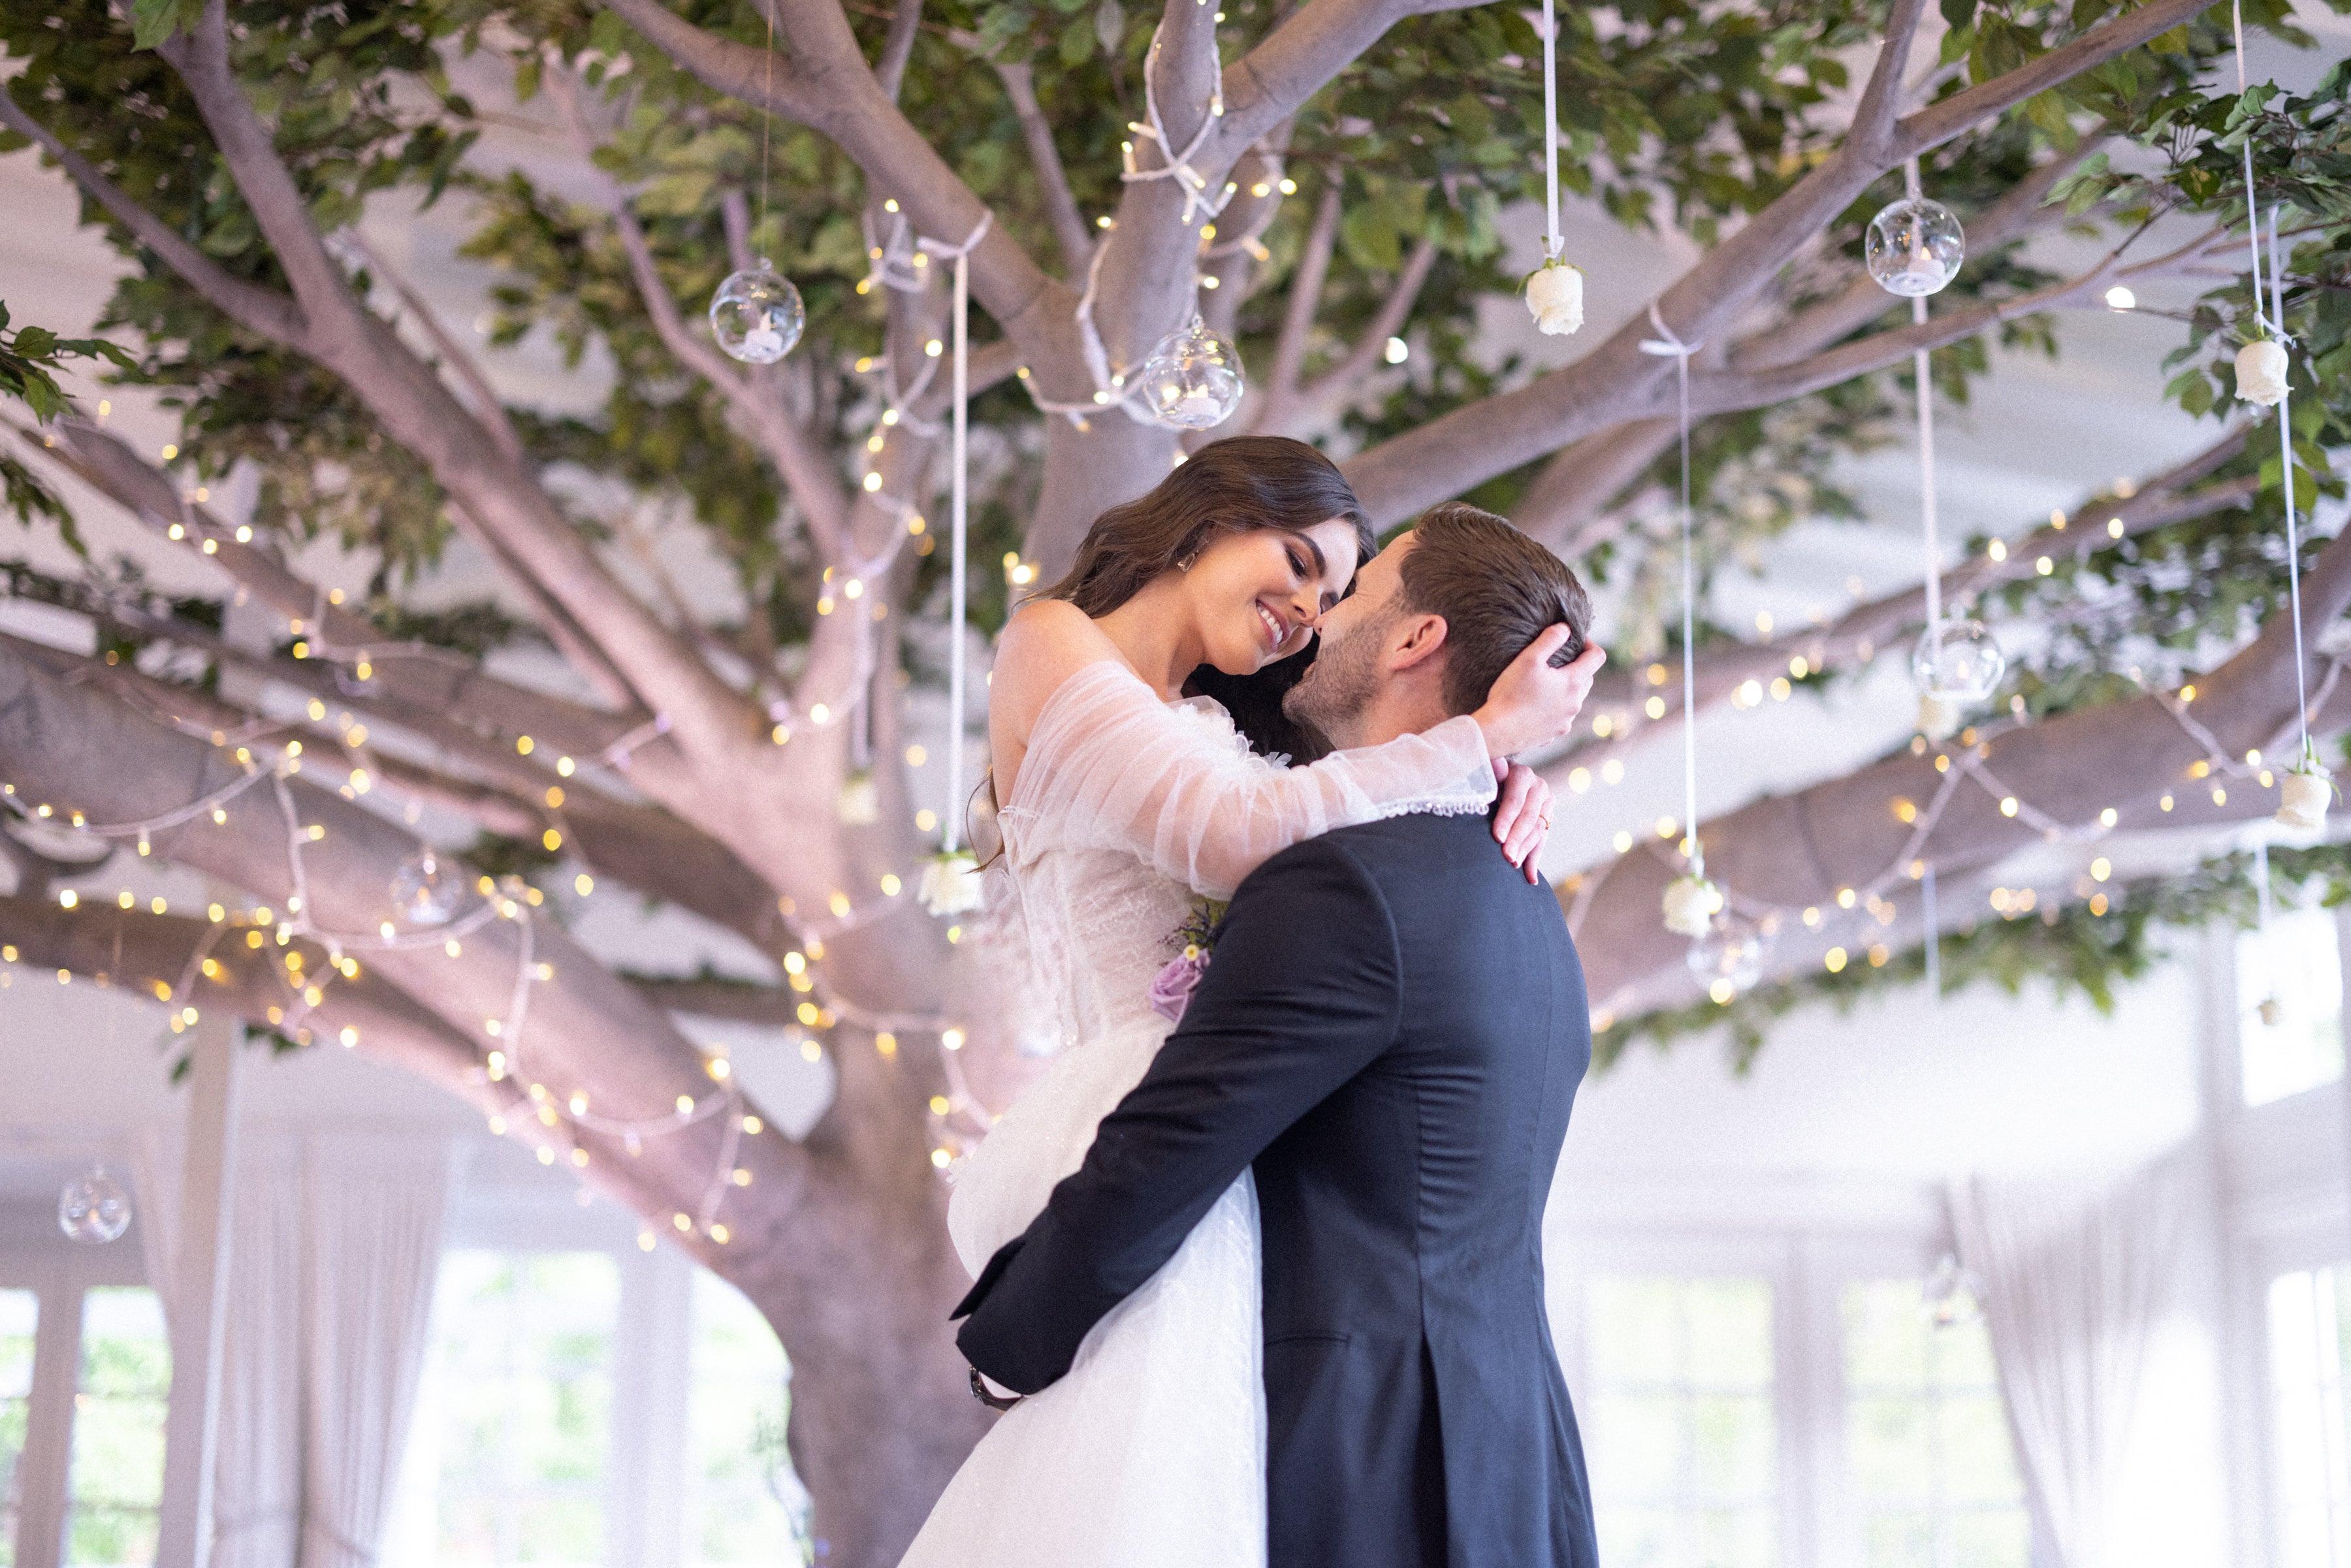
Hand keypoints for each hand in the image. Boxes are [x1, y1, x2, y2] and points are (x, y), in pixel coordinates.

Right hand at [1472, 630, 1606, 757]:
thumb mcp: (1528, 659)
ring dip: (1566, 688)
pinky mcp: (1556, 732)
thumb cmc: (1511, 693)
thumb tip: (1566, 628)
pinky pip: (1562, 715)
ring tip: (1544, 683)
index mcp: (1572, 682)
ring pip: (1575, 698)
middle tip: (1556, 660)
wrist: (1498, 731)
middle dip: (1577, 666)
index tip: (1575, 640)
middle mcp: (1575, 703)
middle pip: (1587, 678)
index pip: (1597, 657)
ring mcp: (1566, 720)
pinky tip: (1536, 705)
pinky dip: (1555, 707)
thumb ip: (1550, 640)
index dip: (1589, 644)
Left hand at [1491, 761, 1552, 884]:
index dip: (1506, 819)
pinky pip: (1542, 842)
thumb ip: (1490, 772)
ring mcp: (1547, 803)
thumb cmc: (1486, 779)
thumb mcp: (1486, 774)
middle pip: (1529, 818)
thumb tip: (1496, 764)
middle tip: (1506, 857)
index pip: (1516, 800)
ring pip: (1538, 831)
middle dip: (1516, 839)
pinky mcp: (1548, 818)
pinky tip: (1530, 879)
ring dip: (1525, 851)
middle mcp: (1539, 787)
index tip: (1496, 837)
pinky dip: (1533, 860)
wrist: (1502, 779)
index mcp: (1522, 775)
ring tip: (1512, 865)